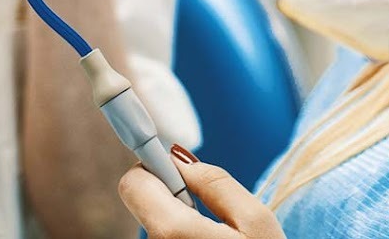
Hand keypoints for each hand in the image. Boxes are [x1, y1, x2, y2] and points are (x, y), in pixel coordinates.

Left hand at [118, 155, 281, 238]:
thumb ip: (216, 183)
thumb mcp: (255, 220)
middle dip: (173, 198)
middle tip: (210, 214)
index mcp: (175, 233)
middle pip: (146, 205)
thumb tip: (178, 156)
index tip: (172, 165)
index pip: (133, 184)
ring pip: (158, 226)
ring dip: (181, 225)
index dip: (153, 168)